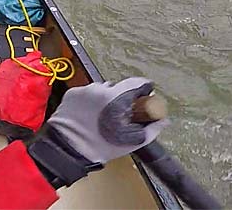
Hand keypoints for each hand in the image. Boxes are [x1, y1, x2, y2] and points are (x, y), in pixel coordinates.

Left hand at [48, 77, 167, 162]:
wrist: (68, 149)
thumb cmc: (101, 146)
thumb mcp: (132, 141)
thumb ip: (152, 128)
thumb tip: (163, 120)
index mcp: (117, 98)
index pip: (137, 82)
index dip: (143, 88)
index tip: (144, 94)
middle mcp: (100, 89)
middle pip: (118, 87)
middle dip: (121, 97)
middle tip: (120, 113)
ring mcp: (85, 90)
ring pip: (101, 89)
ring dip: (104, 98)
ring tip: (102, 115)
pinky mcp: (72, 92)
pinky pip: (86, 92)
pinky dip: (89, 100)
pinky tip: (89, 114)